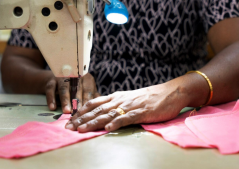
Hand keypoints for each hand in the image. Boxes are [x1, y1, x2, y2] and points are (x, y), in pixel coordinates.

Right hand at [45, 73, 99, 112]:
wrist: (58, 78)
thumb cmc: (77, 87)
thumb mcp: (86, 89)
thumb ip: (93, 96)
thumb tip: (103, 104)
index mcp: (86, 78)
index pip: (88, 90)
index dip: (88, 101)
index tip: (89, 112)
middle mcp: (74, 76)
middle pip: (77, 90)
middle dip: (77, 102)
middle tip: (78, 114)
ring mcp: (62, 77)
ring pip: (64, 88)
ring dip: (65, 100)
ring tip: (67, 111)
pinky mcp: (51, 80)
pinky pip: (50, 89)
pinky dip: (51, 98)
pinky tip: (53, 107)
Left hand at [65, 83, 188, 131]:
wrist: (170, 92)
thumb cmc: (150, 97)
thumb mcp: (130, 98)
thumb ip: (117, 103)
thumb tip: (104, 111)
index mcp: (117, 96)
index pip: (95, 103)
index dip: (81, 111)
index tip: (70, 119)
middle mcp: (120, 100)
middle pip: (97, 110)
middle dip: (82, 119)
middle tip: (68, 127)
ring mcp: (130, 106)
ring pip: (108, 114)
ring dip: (94, 122)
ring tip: (82, 129)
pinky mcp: (141, 112)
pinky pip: (127, 118)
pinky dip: (116, 123)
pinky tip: (108, 128)